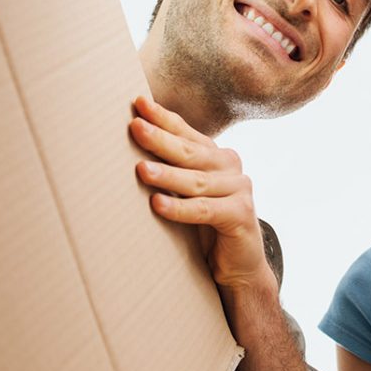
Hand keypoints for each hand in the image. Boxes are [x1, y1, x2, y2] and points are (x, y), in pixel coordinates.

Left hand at [129, 96, 273, 291]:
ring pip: (196, 181)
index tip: (138, 103)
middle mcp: (231, 168)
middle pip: (191, 152)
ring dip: (167, 175)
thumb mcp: (189, 194)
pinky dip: (180, 208)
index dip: (164, 118)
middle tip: (136, 128)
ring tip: (141, 170)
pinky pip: (205, 210)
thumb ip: (173, 173)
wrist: (240, 266)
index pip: (187, 134)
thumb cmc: (206, 228)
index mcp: (217, 157)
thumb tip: (128, 154)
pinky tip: (158, 204)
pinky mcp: (242, 215)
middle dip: (161, 139)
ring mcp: (239, 190)